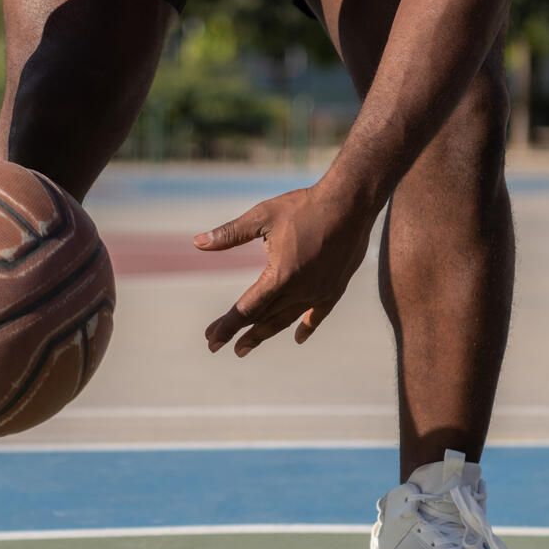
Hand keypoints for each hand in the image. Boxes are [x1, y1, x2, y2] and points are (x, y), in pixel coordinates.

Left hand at [194, 183, 378, 355]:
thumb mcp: (262, 216)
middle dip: (239, 333)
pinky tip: (298, 338)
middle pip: (263, 319)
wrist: (351, 203)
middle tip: (215, 346)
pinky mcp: (334, 289)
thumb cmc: (304, 206)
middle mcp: (300, 291)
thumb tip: (197, 243)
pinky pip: (317, 315)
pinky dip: (306, 327)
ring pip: (286, 320)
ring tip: (246, 346)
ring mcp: (319, 292)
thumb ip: (229, 234)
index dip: (227, 325)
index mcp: (280, 276)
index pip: (247, 309)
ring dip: (264, 334)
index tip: (210, 338)